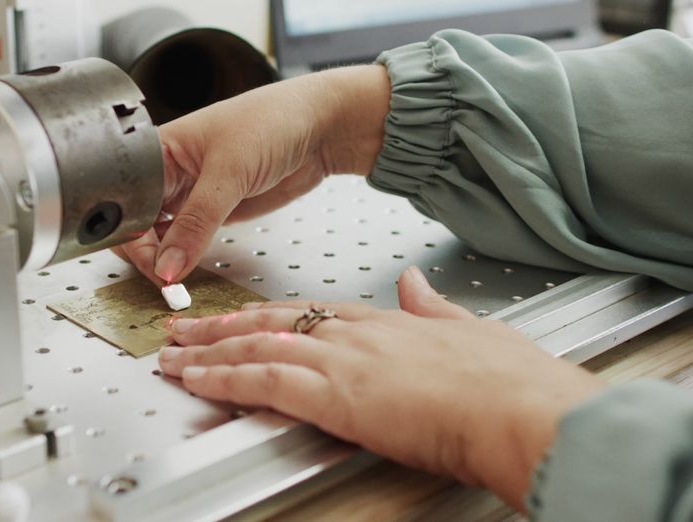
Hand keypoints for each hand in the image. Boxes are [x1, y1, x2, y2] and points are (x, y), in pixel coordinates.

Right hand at [113, 65, 391, 285]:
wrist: (321, 128)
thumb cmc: (273, 121)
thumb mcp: (229, 172)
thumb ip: (196, 224)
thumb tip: (168, 267)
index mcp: (158, 150)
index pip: (127, 201)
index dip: (131, 235)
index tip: (152, 265)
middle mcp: (168, 172)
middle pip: (137, 222)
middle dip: (145, 253)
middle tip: (165, 279)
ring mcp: (190, 193)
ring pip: (160, 235)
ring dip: (165, 259)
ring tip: (175, 280)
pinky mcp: (213, 211)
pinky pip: (188, 239)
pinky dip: (185, 258)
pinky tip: (188, 269)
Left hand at [157, 266, 606, 510]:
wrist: (519, 408)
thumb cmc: (507, 383)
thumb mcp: (470, 330)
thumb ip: (433, 306)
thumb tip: (414, 284)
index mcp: (385, 321)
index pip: (311, 310)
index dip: (268, 313)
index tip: (240, 314)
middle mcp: (355, 334)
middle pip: (272, 320)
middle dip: (222, 325)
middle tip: (184, 327)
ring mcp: (342, 360)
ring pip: (256, 346)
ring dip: (208, 352)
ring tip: (172, 355)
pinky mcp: (335, 394)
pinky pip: (262, 380)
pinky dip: (223, 379)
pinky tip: (196, 380)